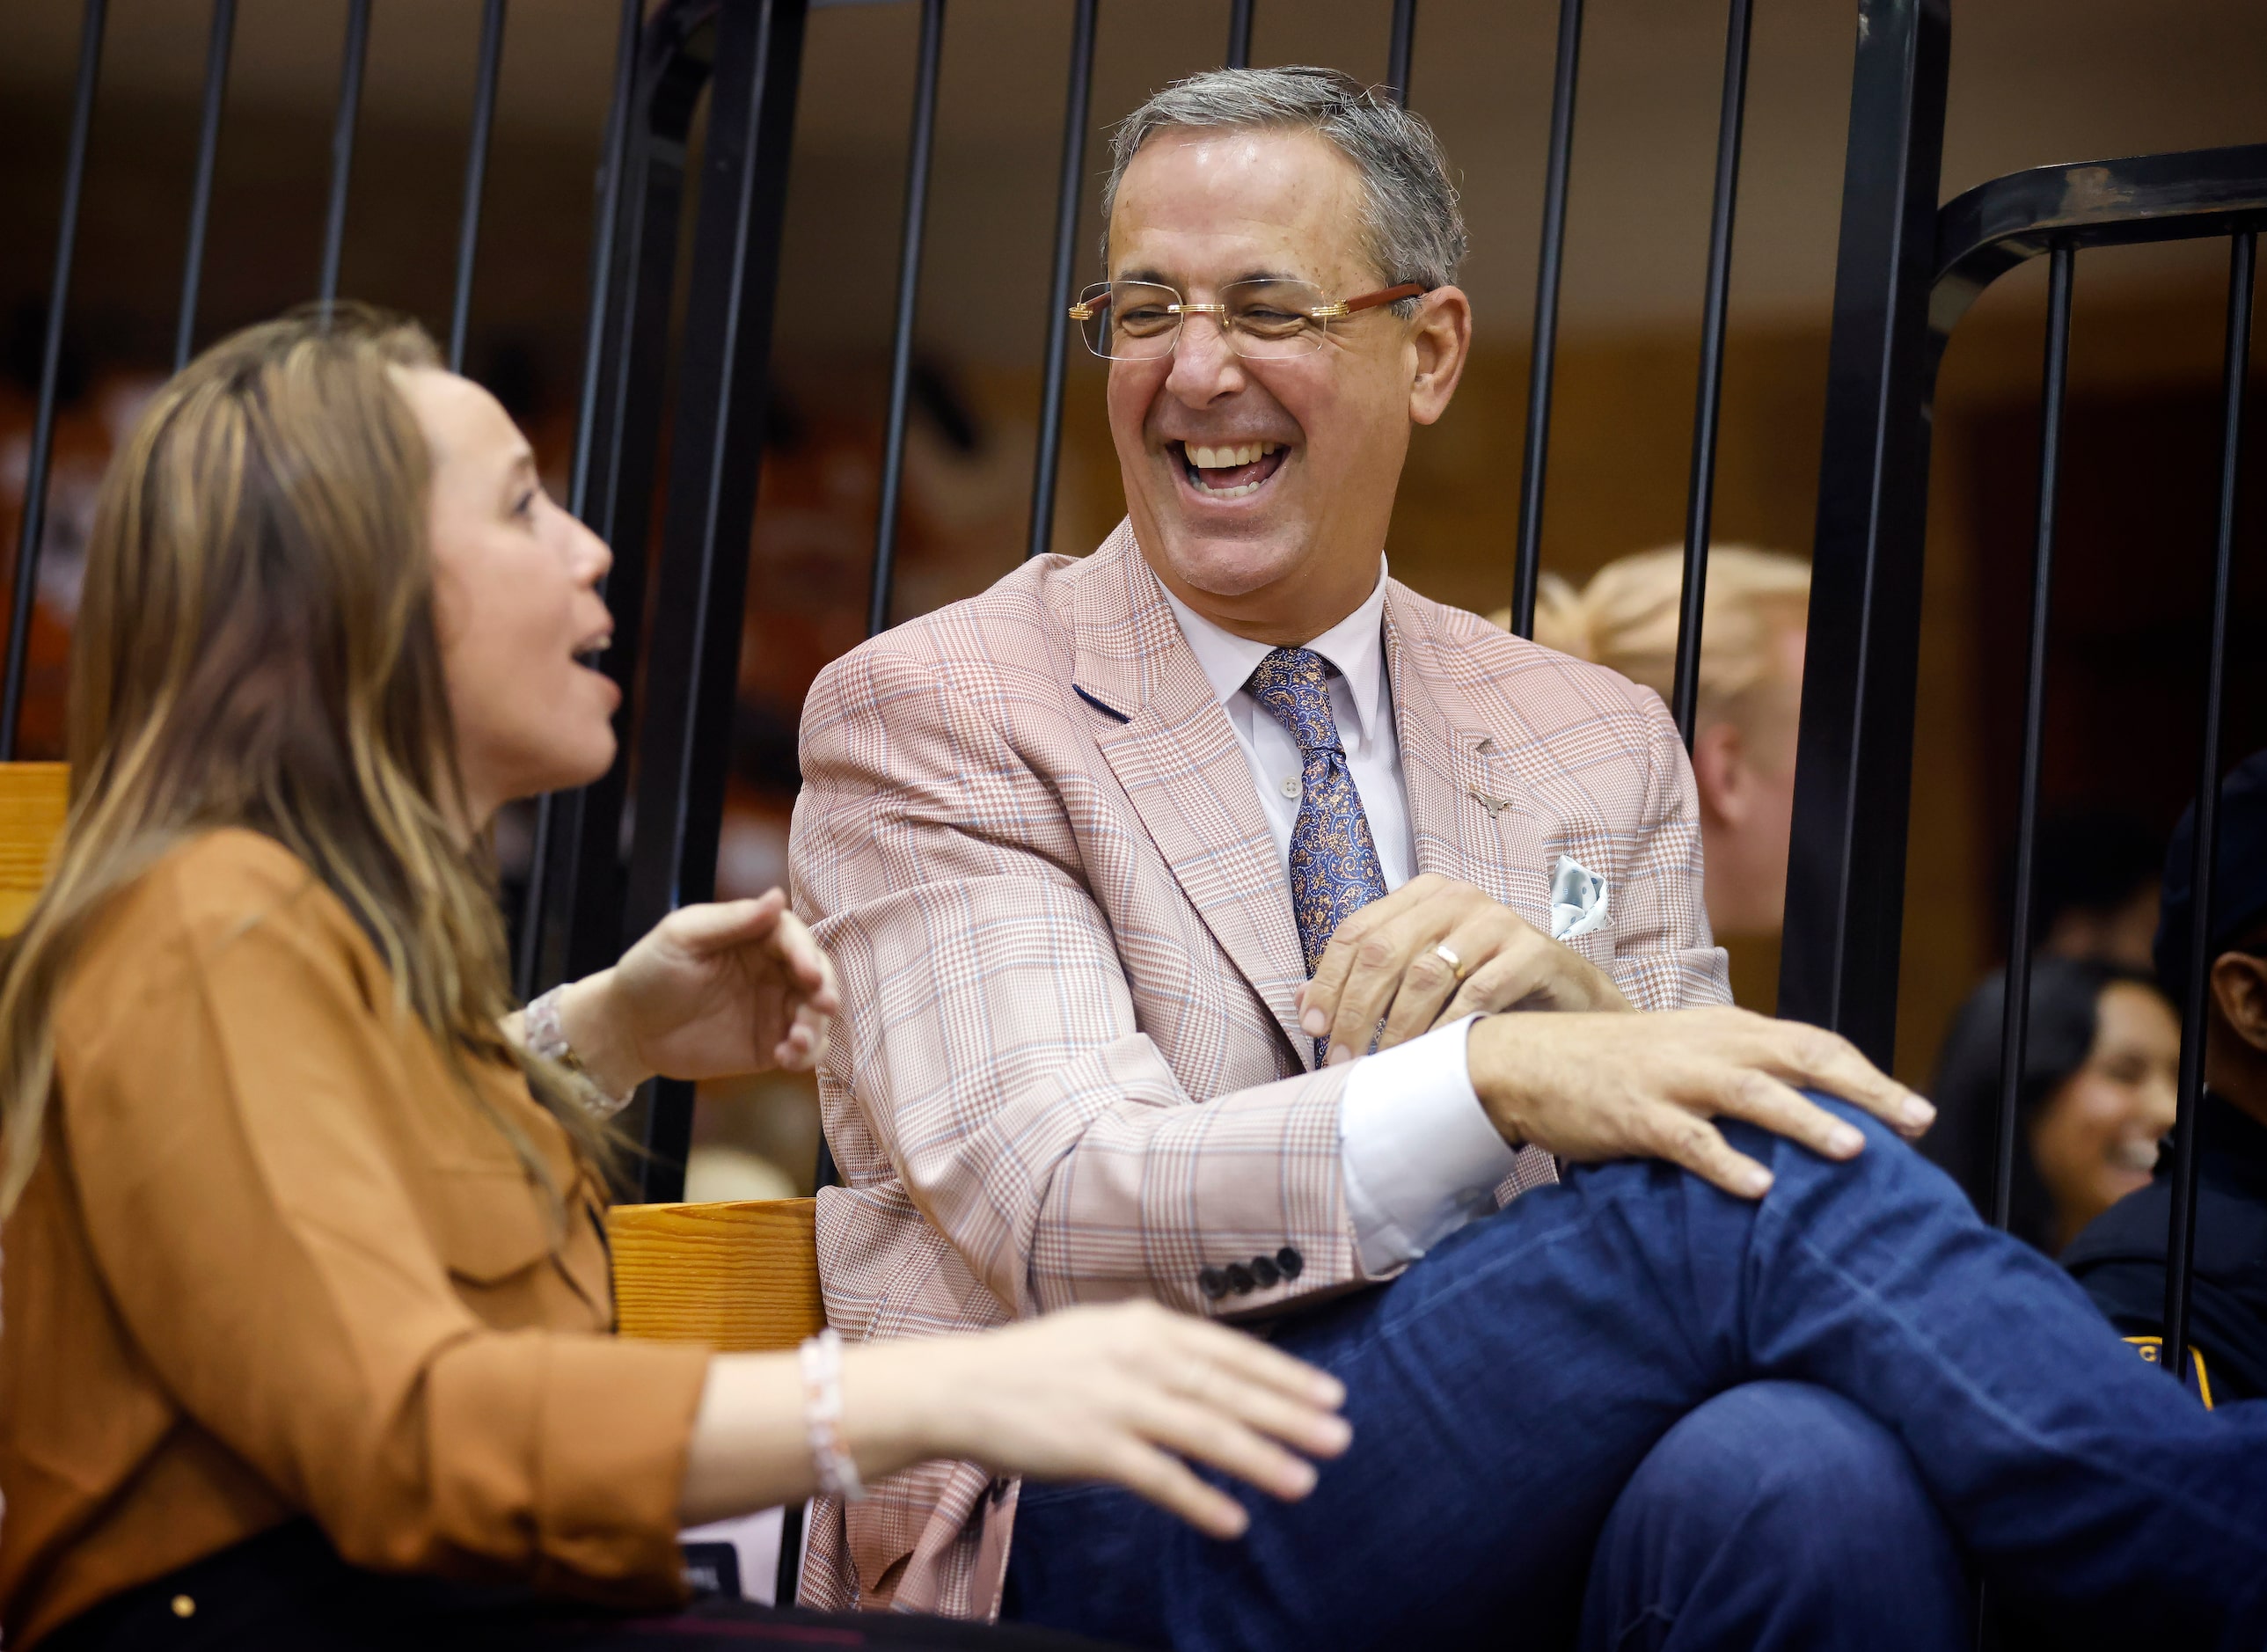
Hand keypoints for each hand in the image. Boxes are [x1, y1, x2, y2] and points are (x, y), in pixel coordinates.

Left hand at [556, 890, 839, 1094]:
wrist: (627, 1029)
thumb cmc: (649, 971)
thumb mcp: (682, 937)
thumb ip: (731, 920)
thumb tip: (778, 896)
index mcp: (755, 936)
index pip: (795, 938)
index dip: (807, 954)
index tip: (809, 975)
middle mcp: (773, 970)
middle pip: (819, 974)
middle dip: (826, 990)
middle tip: (823, 1006)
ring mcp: (774, 1008)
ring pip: (816, 1013)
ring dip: (817, 1026)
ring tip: (796, 1042)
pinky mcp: (770, 1044)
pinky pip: (804, 1049)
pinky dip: (807, 1055)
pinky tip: (786, 1059)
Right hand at [849, 1303, 1351, 1538]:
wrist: (963, 1387)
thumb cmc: (1038, 1365)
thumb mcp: (1104, 1335)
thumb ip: (1159, 1348)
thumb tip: (1220, 1368)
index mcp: (1144, 1326)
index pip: (1230, 1351)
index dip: (1284, 1374)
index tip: (1331, 1393)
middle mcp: (1137, 1358)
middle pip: (1228, 1390)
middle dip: (1289, 1414)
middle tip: (1341, 1436)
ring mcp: (1115, 1402)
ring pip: (1204, 1433)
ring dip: (1258, 1458)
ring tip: (1304, 1481)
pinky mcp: (1092, 1446)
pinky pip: (1158, 1478)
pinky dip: (1199, 1500)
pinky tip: (1234, 1521)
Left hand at [1297, 874, 1629, 1061]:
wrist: (1571, 1000)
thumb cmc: (1487, 987)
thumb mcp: (1424, 977)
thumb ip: (1367, 983)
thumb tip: (1300, 1001)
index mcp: (1422, 896)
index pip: (1357, 932)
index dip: (1327, 981)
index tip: (1311, 1027)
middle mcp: (1456, 898)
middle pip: (1384, 952)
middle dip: (1354, 1010)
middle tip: (1341, 1057)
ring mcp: (1497, 921)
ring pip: (1426, 975)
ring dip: (1396, 1028)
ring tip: (1383, 1064)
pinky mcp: (1532, 951)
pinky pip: (1477, 994)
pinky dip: (1447, 1030)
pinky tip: (1433, 1058)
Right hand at [1468, 1006, 1936, 1196]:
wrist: (1526, 1060)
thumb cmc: (1614, 1066)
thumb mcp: (1687, 1055)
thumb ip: (1742, 1074)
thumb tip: (1812, 1114)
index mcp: (1726, 1030)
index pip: (1812, 1044)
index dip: (1868, 1076)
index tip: (1917, 1113)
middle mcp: (1707, 1046)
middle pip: (1800, 1058)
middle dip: (1864, 1091)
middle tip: (1915, 1123)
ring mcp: (1670, 1079)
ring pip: (1751, 1093)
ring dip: (1805, 1120)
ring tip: (1854, 1149)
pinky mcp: (1634, 1115)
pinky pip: (1687, 1139)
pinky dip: (1725, 1161)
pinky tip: (1758, 1186)